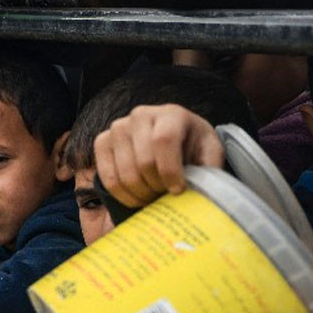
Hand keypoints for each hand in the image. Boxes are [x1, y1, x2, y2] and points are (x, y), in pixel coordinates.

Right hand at [94, 104, 224, 207]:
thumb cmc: (192, 146)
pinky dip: (122, 194)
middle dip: (157, 187)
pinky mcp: (102, 141)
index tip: (178, 190)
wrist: (171, 137)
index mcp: (171, 114)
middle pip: (144, 161)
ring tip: (154, 199)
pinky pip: (106, 176)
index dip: (170, 170)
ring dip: (140, 194)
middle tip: (166, 197)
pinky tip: (136, 198)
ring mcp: (118, 127)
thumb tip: (202, 193)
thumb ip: (209, 168)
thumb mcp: (210, 152)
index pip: (164, 140)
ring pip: (125, 173)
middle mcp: (140, 115)